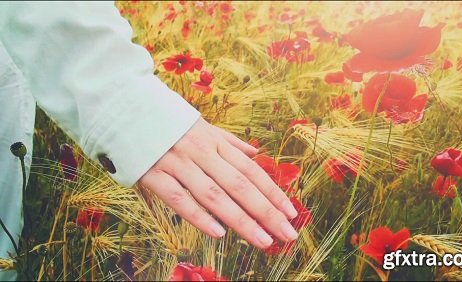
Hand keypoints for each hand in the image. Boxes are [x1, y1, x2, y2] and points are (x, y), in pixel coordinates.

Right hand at [138, 117, 298, 248]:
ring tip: (263, 240)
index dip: (272, 192)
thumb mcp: (203, 126)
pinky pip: (179, 199)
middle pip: (240, 186)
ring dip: (241, 220)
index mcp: (215, 142)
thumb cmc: (169, 122)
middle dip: (266, 211)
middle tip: (287, 234)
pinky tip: (219, 232)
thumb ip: (230, 142)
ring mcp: (178, 164)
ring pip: (215, 196)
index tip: (291, 212)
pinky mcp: (154, 175)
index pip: (251, 171)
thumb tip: (255, 153)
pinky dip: (199, 216)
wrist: (125, 109)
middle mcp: (201, 153)